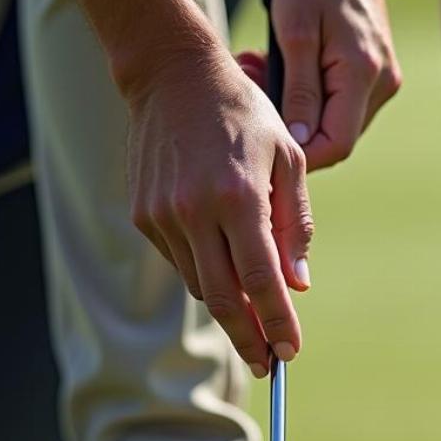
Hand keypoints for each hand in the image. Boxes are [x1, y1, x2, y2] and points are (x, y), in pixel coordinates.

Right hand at [124, 43, 313, 376]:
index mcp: (238, 195)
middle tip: (268, 363)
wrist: (171, 76)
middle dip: (248, 338)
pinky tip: (220, 260)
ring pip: (200, 284)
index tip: (290, 351)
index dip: (277, 322)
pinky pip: (180, 261)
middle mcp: (196, 211)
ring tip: (253, 317)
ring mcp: (163, 216)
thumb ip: (295, 225)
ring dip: (228, 305)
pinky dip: (204, 271)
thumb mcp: (287, 157)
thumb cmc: (242, 114)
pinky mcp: (143, 217)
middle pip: (223, 298)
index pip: (261, 278)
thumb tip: (296, 285)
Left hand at [269, 0, 401, 170]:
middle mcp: (381, 84)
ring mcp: (381, 81)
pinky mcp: (375, 76)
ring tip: (263, 70)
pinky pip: (340, 104)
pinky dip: (310, 96)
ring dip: (297, 109)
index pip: (337, 144)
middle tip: (254, 86)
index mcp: (363, 74)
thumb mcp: (296, 32)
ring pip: (335, 122)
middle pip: (335, 137)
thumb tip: (299, 140)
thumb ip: (299, 91)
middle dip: (292, 126)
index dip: (304, 156)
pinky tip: (285, 70)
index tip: (267, 141)